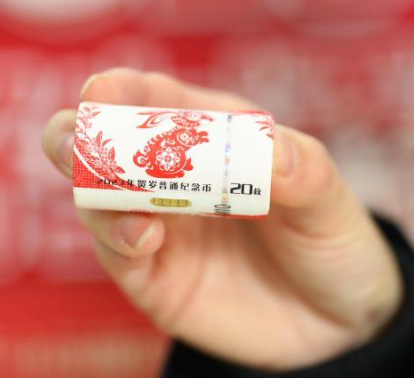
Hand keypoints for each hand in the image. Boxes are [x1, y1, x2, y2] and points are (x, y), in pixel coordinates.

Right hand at [42, 69, 402, 370]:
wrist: (337, 322)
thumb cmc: (330, 241)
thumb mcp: (328, 202)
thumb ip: (305, 172)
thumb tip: (272, 153)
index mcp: (209, 135)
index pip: (154, 100)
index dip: (122, 90)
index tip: (101, 92)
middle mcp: (171, 176)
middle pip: (100, 145)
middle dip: (77, 136)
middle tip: (78, 142)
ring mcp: (156, 227)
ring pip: (96, 198)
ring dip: (97, 192)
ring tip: (130, 203)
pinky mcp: (152, 278)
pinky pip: (114, 254)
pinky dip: (117, 240)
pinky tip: (144, 237)